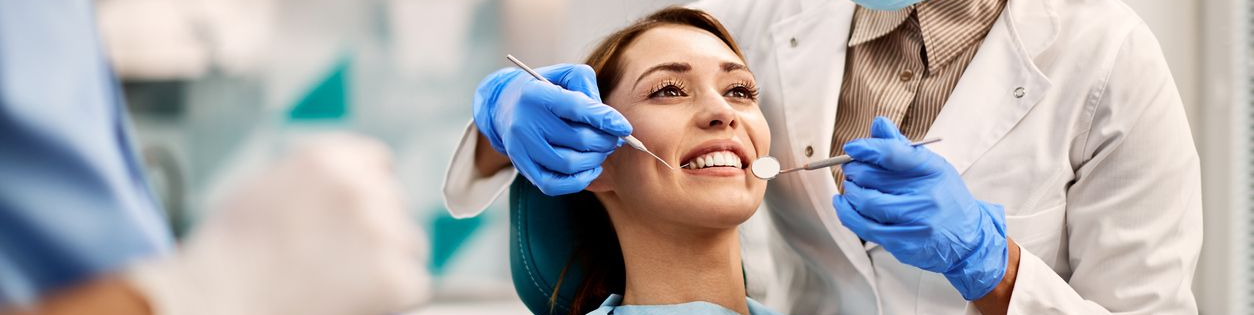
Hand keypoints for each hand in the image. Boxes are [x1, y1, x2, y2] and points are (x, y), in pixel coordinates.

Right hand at [125, 134, 428, 314]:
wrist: (219, 301)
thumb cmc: (228, 258)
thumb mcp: (266, 190)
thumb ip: (316, 182)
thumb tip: (350, 186)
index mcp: (328, 159)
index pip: (379, 165)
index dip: (369, 195)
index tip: (353, 222)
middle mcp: (361, 187)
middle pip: (396, 206)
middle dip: (377, 232)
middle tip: (335, 263)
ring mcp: (382, 231)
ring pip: (409, 245)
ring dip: (387, 264)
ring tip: (336, 284)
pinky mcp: (396, 276)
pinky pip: (414, 284)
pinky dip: (392, 298)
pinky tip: (349, 302)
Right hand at [473, 64, 631, 194]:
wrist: (504, 105)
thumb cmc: (544, 88)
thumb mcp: (564, 75)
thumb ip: (587, 87)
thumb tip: (608, 117)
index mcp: (537, 94)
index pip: (577, 108)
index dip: (605, 119)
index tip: (625, 128)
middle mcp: (526, 122)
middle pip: (577, 140)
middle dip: (604, 142)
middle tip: (614, 139)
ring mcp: (521, 148)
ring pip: (568, 164)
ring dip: (594, 160)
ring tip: (601, 151)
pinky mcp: (522, 167)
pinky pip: (554, 185)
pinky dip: (578, 181)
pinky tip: (590, 168)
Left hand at [832, 117, 1007, 299]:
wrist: (968, 238)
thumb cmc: (944, 196)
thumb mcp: (931, 166)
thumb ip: (901, 148)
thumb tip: (879, 124)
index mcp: (933, 171)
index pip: (893, 154)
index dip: (867, 148)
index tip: (852, 147)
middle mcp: (926, 197)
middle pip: (872, 178)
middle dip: (854, 170)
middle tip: (851, 167)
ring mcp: (915, 223)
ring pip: (865, 202)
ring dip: (850, 191)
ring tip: (851, 185)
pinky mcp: (904, 244)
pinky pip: (865, 227)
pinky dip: (847, 213)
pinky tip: (843, 203)